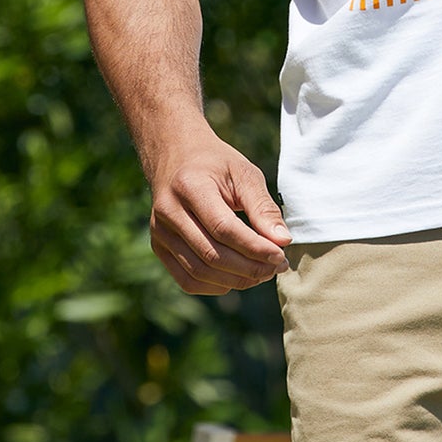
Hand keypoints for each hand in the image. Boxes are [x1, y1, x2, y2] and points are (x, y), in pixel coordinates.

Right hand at [147, 128, 291, 294]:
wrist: (176, 155)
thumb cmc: (215, 163)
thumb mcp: (244, 173)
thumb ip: (263, 207)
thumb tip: (282, 241)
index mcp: (190, 187)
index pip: (224, 228)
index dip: (254, 247)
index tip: (281, 256)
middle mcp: (168, 212)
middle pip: (211, 254)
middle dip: (249, 267)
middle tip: (277, 267)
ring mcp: (160, 232)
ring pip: (199, 272)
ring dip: (236, 280)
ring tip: (263, 273)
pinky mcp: (159, 247)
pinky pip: (187, 280)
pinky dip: (216, 286)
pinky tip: (238, 278)